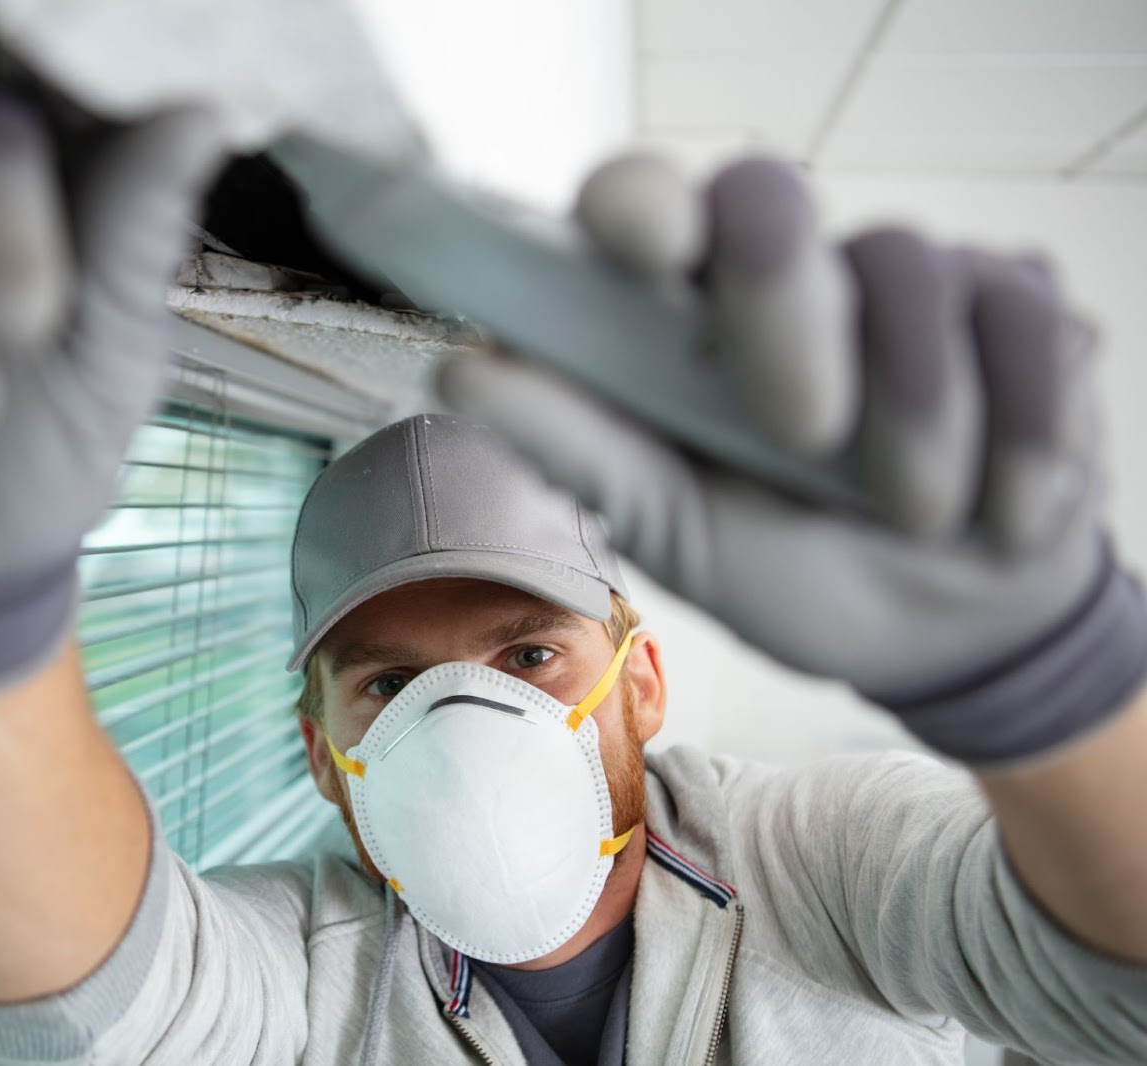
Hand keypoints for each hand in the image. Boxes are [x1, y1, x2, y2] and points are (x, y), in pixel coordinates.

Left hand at [439, 154, 1146, 763]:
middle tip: (800, 433)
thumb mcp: (674, 527)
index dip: (638, 203)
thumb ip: (578, 448)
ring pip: (908, 264)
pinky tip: (994, 512)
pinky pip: (1027, 324)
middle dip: (784, 311)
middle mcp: (790, 271)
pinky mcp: (1022, 310)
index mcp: (686, 311)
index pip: (647, 203)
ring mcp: (911, 279)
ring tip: (911, 514)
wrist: (935, 633)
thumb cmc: (786, 565)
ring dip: (916, 415)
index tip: (644, 242)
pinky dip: (1017, 437)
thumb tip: (462, 371)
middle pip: (771, 197)